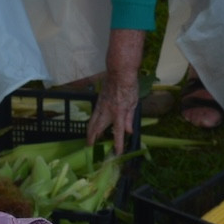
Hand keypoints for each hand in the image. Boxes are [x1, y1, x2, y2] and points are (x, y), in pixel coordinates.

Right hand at [87, 29, 145, 152]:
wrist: (119, 71)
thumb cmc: (129, 86)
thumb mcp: (134, 103)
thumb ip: (130, 118)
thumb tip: (129, 131)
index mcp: (119, 112)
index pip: (118, 132)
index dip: (118, 144)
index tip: (117, 152)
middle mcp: (107, 111)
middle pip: (97, 128)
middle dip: (93, 139)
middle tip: (90, 148)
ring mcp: (101, 105)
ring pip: (92, 122)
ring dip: (90, 132)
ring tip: (89, 140)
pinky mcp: (98, 101)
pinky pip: (93, 115)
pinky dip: (91, 122)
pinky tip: (93, 125)